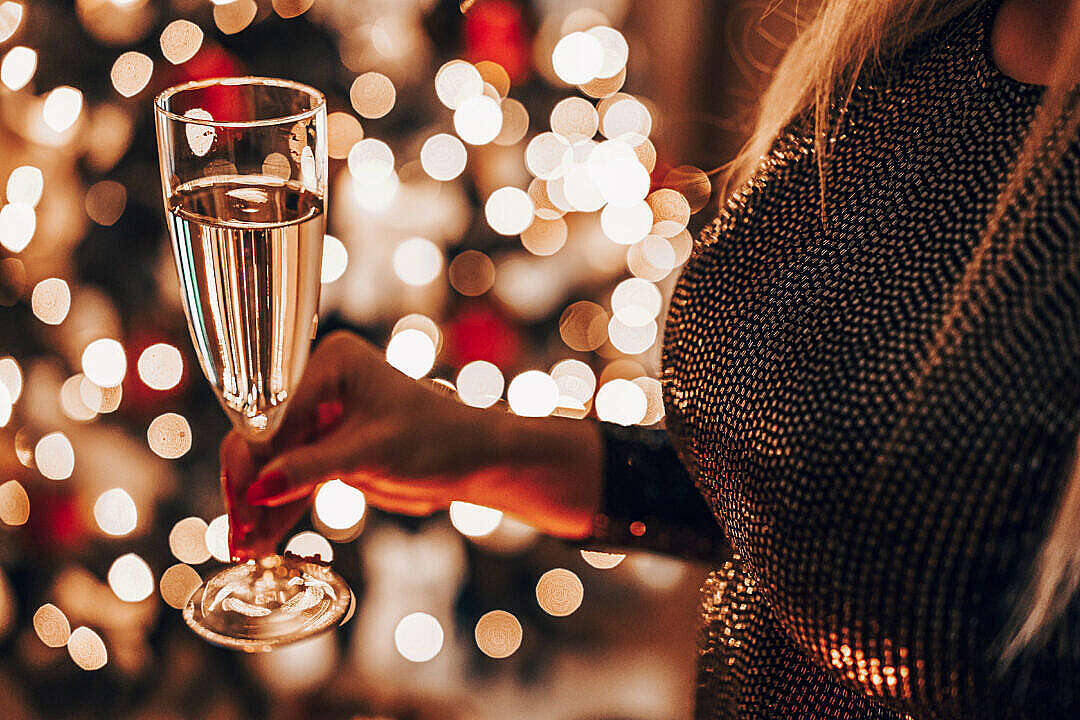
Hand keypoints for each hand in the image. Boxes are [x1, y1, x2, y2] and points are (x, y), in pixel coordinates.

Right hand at [221, 331, 602, 558]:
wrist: (475, 460)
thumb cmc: (437, 440)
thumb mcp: (372, 453)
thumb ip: (312, 468)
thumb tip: (257, 489)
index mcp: (330, 363)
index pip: (271, 413)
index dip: (252, 462)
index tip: (244, 506)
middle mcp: (319, 384)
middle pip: (264, 438)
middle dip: (251, 488)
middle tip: (239, 537)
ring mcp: (321, 417)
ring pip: (273, 463)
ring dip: (261, 505)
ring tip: (245, 549)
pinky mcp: (328, 448)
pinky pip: (293, 479)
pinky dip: (280, 508)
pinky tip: (261, 540)